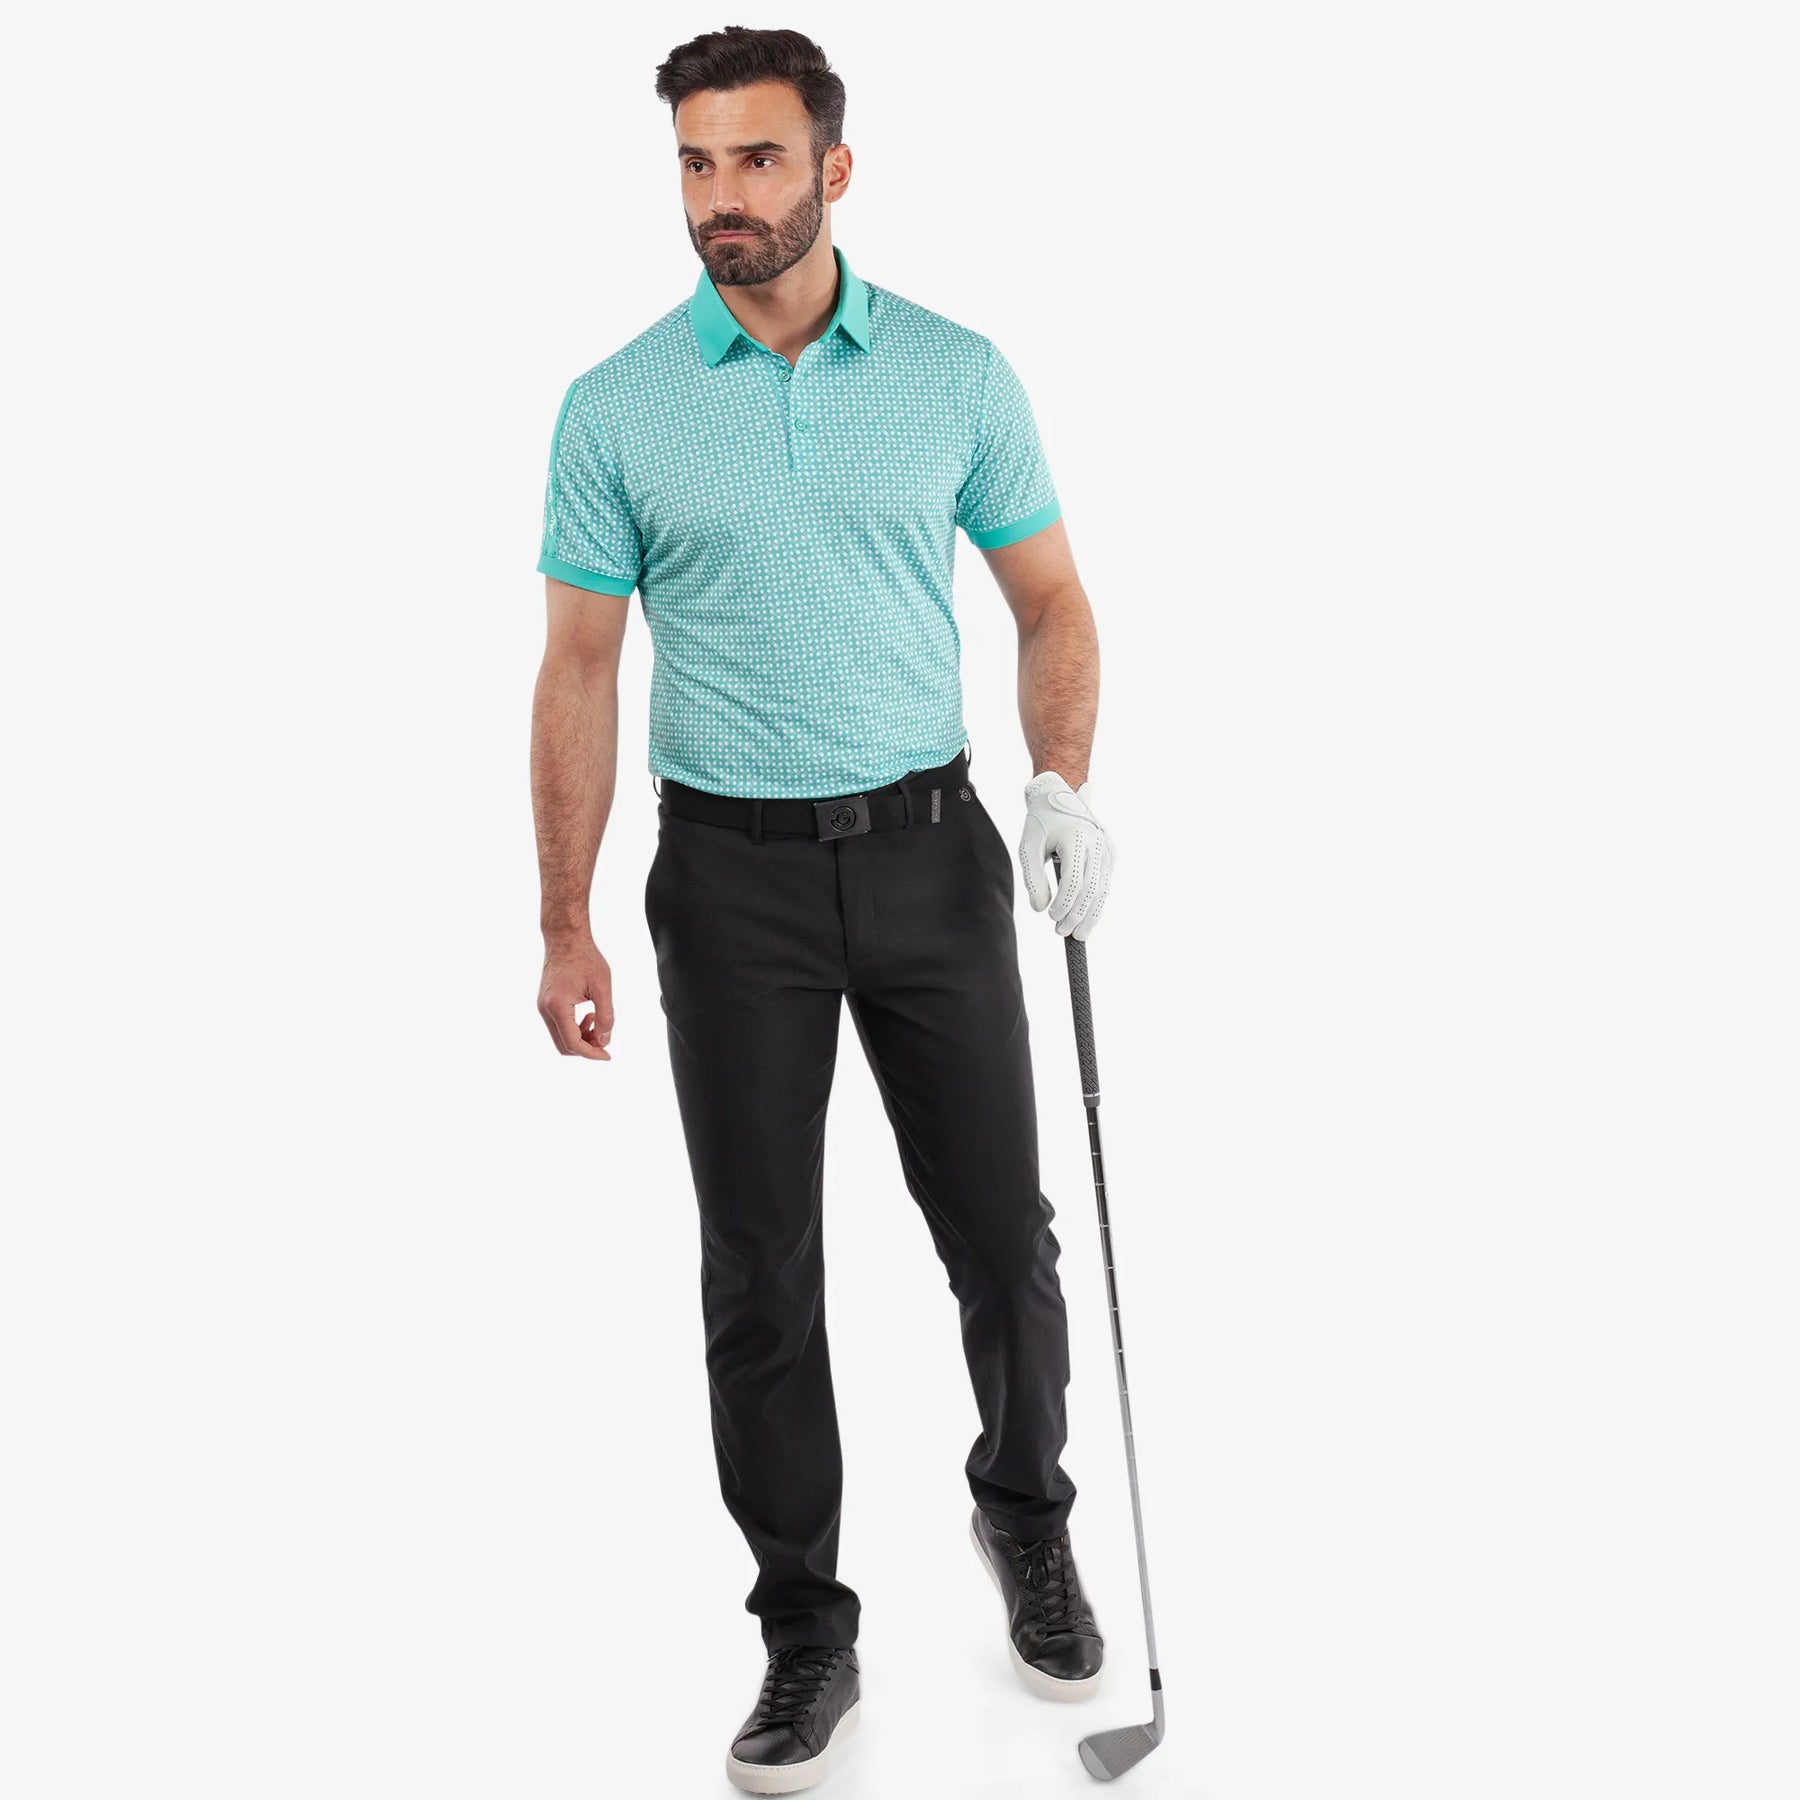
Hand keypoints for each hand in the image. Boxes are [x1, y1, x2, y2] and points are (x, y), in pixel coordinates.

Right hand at [538, 934, 614, 1058]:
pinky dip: (574, 1028)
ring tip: (598, 1021)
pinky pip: (558, 1025)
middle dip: (586, 1048)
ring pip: (560, 1037)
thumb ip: (606, 1015)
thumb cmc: (585, 958)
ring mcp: (542, 1007)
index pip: (572, 1043)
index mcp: (558, 1006)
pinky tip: (588, 1015)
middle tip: (605, 1038)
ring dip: (581, 1037)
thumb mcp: (603, 986)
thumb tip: (605, 1039)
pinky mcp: (545, 1003)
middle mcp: (545, 1009)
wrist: (565, 938)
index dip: (591, 1053)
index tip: (607, 1055)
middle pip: (563, 1046)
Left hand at [1018, 771, 1114, 940]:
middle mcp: (1097, 842)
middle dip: (1077, 915)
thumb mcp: (1028, 847)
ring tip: (1079, 935)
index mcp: (1076, 837)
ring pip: (1103, 888)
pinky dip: (1097, 902)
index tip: (1051, 917)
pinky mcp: (1110, 852)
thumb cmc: (1040, 823)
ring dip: (1091, 914)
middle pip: (1091, 889)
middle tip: (1062, 932)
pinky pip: (1106, 882)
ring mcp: (1107, 847)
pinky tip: (1087, 918)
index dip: (1064, 904)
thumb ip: (1032, 878)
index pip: (1074, 881)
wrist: (1058, 795)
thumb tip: (1039, 909)